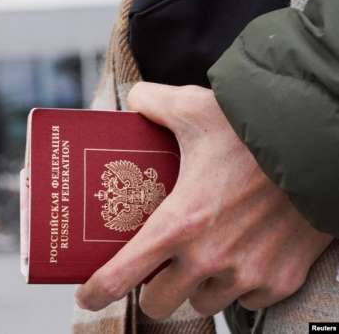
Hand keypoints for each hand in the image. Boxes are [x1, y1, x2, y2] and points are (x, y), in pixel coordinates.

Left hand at [76, 83, 332, 317]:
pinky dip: (238, 286)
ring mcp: (247, 274)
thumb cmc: (254, 130)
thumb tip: (135, 100)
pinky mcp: (280, 281)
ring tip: (197, 261)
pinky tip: (237, 259)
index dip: (98, 290)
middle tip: (152, 271)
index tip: (87, 296)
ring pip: (202, 303)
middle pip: (159, 303)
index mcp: (178, 222)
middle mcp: (209, 257)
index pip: (123, 274)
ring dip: (194, 288)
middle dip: (150, 290)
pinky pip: (246, 301)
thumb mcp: (195, 108)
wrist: (321, 146)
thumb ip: (154, 103)